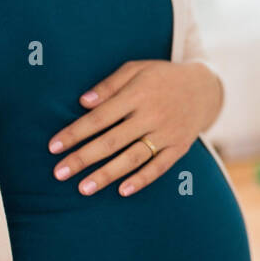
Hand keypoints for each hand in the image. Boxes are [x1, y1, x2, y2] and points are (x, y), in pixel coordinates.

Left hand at [48, 60, 222, 196]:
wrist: (206, 88)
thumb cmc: (162, 77)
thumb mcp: (136, 69)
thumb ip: (109, 85)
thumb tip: (83, 103)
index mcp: (137, 94)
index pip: (100, 117)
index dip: (75, 132)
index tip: (53, 147)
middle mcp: (152, 115)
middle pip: (112, 141)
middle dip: (83, 158)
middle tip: (59, 174)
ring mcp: (167, 133)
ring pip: (133, 158)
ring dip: (107, 174)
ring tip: (83, 189)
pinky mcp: (180, 147)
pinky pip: (159, 167)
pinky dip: (142, 179)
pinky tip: (122, 191)